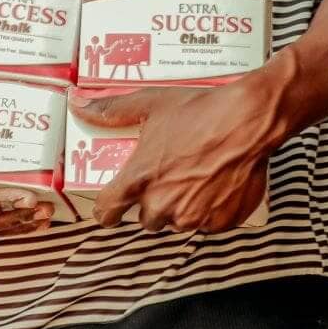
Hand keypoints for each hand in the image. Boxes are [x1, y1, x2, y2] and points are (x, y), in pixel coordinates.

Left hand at [70, 72, 283, 232]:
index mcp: (139, 180)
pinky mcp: (219, 223)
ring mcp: (193, 217)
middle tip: (169, 177)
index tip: (112, 208)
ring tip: (195, 177)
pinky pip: (207, 224)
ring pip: (178, 221)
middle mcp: (163, 204)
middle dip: (154, 202)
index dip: (107, 211)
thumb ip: (112, 110)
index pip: (107, 212)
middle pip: (146, 219)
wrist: (250, 120)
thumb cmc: (201, 110)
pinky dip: (209, 211)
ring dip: (182, 207)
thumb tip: (77, 103)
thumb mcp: (152, 103)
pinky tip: (216, 185)